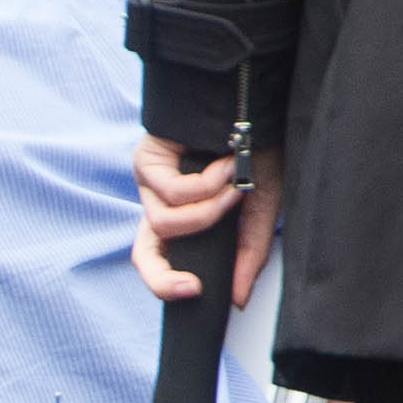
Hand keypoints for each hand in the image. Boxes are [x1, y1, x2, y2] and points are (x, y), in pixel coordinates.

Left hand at [131, 135, 278, 307]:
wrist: (255, 103)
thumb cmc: (258, 150)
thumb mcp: (261, 207)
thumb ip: (249, 253)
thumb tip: (238, 298)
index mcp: (182, 218)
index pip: (159, 260)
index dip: (166, 284)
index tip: (198, 293)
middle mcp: (160, 203)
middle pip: (142, 254)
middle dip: (162, 277)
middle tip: (191, 287)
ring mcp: (150, 183)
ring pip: (164, 224)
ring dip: (208, 213)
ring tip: (235, 188)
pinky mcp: (146, 161)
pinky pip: (172, 194)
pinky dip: (207, 185)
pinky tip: (224, 165)